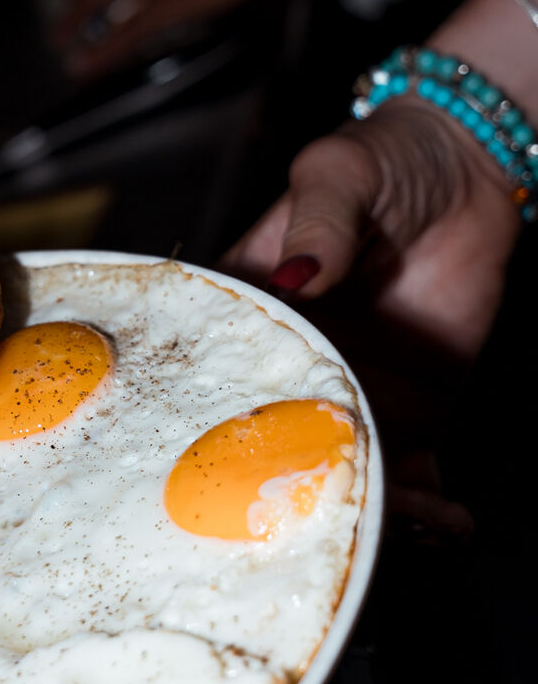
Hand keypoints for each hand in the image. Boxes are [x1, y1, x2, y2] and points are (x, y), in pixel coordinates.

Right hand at [225, 99, 518, 528]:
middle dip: (297, 491)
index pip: (213, 377)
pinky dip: (426, 506)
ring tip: (407, 523)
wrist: (472, 172)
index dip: (211, 428)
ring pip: (345, 469)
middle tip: (330, 509)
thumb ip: (318, 223)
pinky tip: (446, 523)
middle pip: (276, 448)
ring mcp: (352, 393)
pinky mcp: (412, 407)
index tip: (230, 467)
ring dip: (372, 506)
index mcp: (251, 315)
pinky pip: (412, 470)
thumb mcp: (337, 170)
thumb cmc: (385, 159)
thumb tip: (300, 276)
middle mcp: (292, 368)